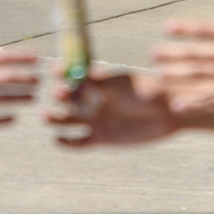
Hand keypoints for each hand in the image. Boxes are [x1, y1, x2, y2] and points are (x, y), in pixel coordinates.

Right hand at [0, 48, 39, 124]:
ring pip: (0, 100)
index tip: (36, 59)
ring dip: (19, 98)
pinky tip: (13, 118)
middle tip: (39, 79)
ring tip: (32, 97)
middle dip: (26, 79)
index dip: (22, 58)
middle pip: (5, 79)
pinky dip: (3, 120)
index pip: (1, 57)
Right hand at [46, 68, 178, 146]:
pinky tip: (58, 139)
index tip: (54, 70)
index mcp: (96, 80)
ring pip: (68, 120)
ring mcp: (95, 118)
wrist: (167, 112)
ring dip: (56, 118)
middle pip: (68, 98)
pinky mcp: (101, 138)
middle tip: (57, 93)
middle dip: (60, 95)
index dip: (62, 72)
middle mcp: (92, 99)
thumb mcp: (120, 85)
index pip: (72, 75)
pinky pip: (79, 143)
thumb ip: (99, 83)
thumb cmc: (145, 91)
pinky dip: (67, 143)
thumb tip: (76, 78)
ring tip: (46, 116)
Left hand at [152, 15, 213, 119]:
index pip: (207, 29)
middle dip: (174, 53)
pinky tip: (178, 104)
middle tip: (152, 53)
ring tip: (159, 74)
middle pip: (199, 52)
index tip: (166, 27)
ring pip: (202, 74)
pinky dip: (195, 102)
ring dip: (178, 74)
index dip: (186, 28)